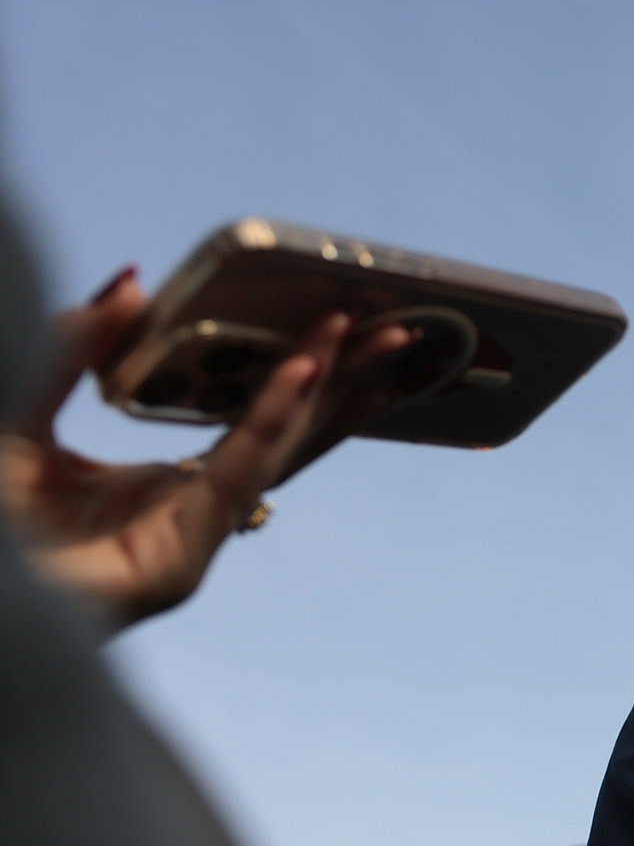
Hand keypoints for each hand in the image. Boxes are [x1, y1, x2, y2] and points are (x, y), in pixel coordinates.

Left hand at [0, 267, 408, 628]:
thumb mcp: (24, 412)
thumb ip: (72, 349)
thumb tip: (132, 285)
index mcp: (157, 490)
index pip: (245, 427)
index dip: (289, 376)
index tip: (328, 324)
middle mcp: (187, 515)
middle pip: (281, 437)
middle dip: (338, 379)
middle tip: (386, 325)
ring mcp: (189, 541)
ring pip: (275, 451)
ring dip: (325, 389)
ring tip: (363, 337)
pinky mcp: (181, 560)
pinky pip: (237, 474)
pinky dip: (271, 418)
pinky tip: (299, 371)